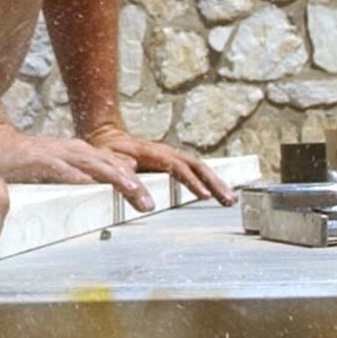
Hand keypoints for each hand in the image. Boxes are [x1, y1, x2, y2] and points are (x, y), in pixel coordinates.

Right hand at [0, 122, 154, 211]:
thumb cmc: (28, 161)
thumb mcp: (62, 166)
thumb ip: (86, 171)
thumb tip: (113, 177)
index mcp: (80, 153)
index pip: (114, 166)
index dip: (134, 182)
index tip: (151, 200)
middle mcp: (73, 151)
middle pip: (109, 166)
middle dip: (131, 184)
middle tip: (149, 204)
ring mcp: (56, 154)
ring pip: (91, 165)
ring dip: (112, 178)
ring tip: (131, 191)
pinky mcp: (37, 161)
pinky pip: (59, 169)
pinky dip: (75, 176)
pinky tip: (88, 185)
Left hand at [81, 124, 239, 205]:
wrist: (106, 137)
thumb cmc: (106, 152)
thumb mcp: (108, 162)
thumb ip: (121, 174)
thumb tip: (136, 183)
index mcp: (152, 152)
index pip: (177, 167)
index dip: (192, 182)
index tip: (205, 196)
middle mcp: (166, 152)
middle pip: (197, 165)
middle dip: (215, 183)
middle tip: (229, 200)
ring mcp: (171, 156)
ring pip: (199, 167)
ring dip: (216, 183)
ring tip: (230, 200)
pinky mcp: (172, 162)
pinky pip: (195, 170)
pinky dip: (208, 181)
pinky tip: (218, 193)